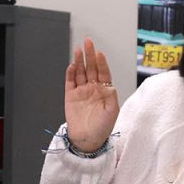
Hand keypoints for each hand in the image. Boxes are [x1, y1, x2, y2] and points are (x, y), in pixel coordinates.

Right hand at [65, 37, 119, 152]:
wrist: (87, 140)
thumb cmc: (102, 128)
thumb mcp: (112, 112)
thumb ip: (112, 96)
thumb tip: (110, 84)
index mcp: (104, 90)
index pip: (103, 72)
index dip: (102, 63)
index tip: (100, 53)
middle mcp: (93, 88)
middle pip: (91, 68)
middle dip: (90, 55)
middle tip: (88, 42)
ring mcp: (81, 91)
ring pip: (80, 72)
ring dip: (80, 61)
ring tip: (78, 50)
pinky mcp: (70, 96)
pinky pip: (70, 82)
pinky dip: (70, 73)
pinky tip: (72, 65)